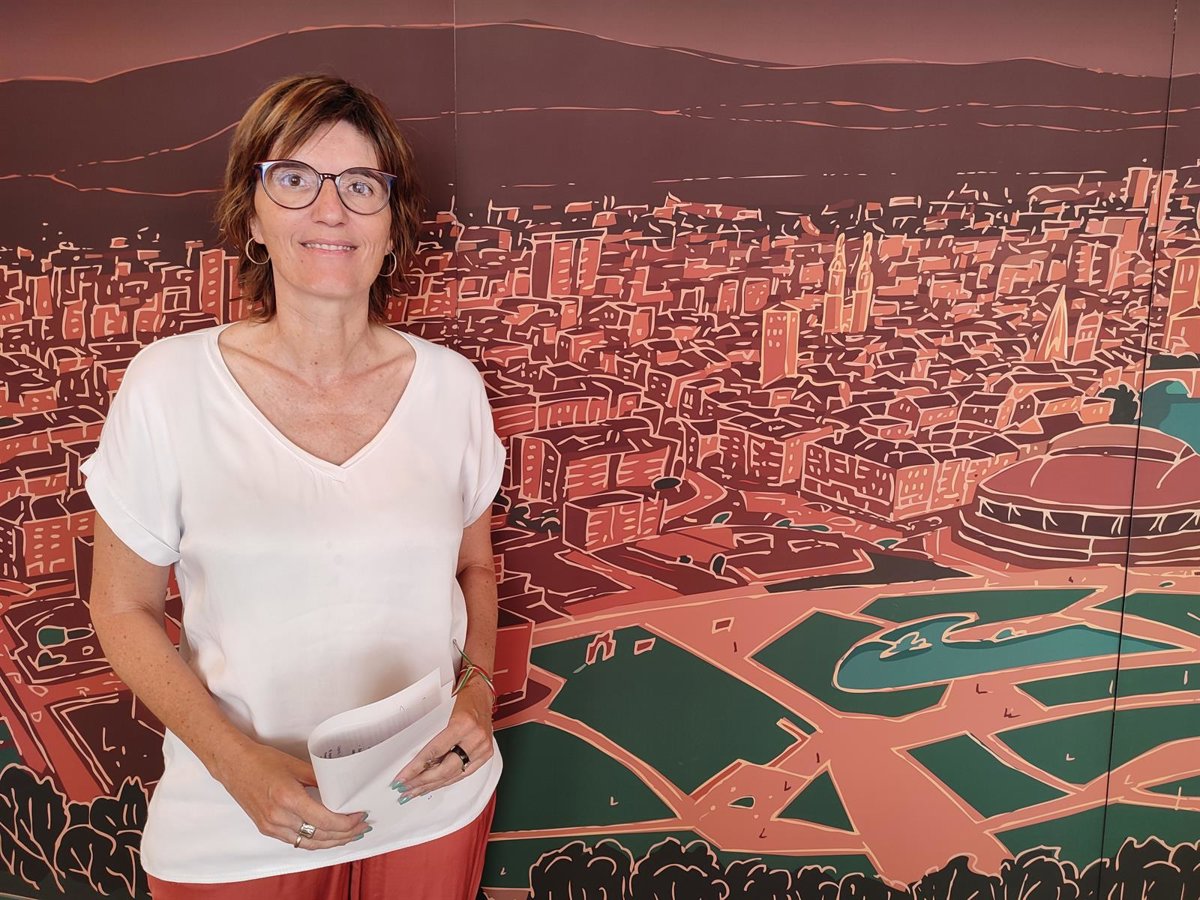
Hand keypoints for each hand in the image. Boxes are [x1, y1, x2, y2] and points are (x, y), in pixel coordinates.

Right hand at [213, 738, 369, 848]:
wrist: (234, 765)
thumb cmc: (263, 761)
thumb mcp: (297, 765)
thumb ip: (320, 780)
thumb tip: (342, 789)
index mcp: (289, 799)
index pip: (325, 821)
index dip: (346, 823)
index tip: (360, 817)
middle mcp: (279, 817)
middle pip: (320, 836)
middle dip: (345, 835)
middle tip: (361, 827)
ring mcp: (271, 826)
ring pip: (309, 843)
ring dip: (332, 842)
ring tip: (349, 835)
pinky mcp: (267, 829)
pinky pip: (296, 841)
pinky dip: (314, 841)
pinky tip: (327, 836)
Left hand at [392, 678, 493, 801]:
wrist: (482, 692)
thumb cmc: (463, 697)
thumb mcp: (444, 712)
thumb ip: (434, 738)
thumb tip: (416, 763)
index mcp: (463, 724)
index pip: (434, 753)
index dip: (415, 768)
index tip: (402, 779)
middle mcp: (475, 738)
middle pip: (444, 769)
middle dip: (421, 782)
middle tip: (405, 788)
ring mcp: (483, 748)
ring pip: (453, 775)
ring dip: (432, 785)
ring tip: (414, 792)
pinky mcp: (486, 754)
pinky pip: (463, 774)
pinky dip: (447, 781)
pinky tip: (434, 786)